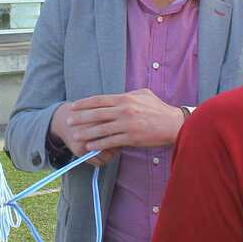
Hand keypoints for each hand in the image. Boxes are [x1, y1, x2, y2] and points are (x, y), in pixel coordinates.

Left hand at [67, 89, 185, 154]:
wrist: (174, 124)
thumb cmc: (159, 110)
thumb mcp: (144, 95)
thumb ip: (128, 94)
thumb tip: (116, 95)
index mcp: (125, 99)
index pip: (99, 100)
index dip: (84, 104)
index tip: (73, 106)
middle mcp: (124, 110)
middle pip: (96, 114)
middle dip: (80, 118)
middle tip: (68, 121)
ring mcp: (127, 125)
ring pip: (101, 129)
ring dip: (86, 133)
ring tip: (76, 136)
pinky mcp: (131, 138)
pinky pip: (111, 142)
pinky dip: (99, 144)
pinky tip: (90, 147)